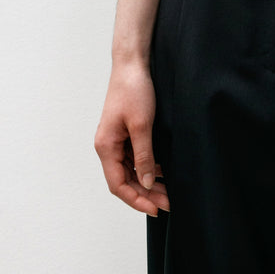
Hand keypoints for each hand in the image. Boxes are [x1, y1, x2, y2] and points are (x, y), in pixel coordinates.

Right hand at [94, 60, 169, 216]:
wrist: (132, 64)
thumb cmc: (133, 90)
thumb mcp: (142, 124)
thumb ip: (144, 155)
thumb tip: (145, 184)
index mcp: (106, 146)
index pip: (118, 185)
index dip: (136, 200)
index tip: (156, 209)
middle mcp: (108, 146)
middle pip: (124, 180)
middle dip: (145, 194)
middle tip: (168, 203)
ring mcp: (116, 140)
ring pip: (130, 171)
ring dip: (147, 183)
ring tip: (168, 192)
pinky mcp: (125, 133)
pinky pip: (134, 158)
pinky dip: (147, 168)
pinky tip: (162, 173)